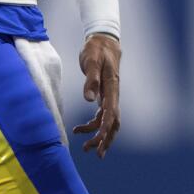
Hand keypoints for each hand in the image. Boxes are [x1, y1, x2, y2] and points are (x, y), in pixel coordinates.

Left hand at [71, 33, 120, 157]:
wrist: (103, 40)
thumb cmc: (97, 49)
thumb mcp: (91, 60)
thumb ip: (90, 79)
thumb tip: (89, 99)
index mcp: (112, 87)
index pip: (111, 113)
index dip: (106, 128)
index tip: (99, 140)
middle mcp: (113, 95)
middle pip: (113, 123)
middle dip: (106, 139)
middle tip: (96, 154)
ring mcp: (109, 96)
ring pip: (107, 122)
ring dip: (98, 136)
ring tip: (85, 147)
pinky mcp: (103, 95)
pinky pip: (100, 116)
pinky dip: (92, 125)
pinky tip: (79, 130)